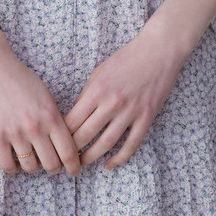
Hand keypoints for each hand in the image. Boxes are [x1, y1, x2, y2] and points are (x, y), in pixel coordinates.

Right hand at [0, 33, 81, 176]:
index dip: (74, 166)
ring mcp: (15, 133)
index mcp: (51, 116)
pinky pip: (8, 166)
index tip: (74, 170)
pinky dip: (13, 168)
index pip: (69, 152)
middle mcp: (35, 127)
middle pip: (51, 164)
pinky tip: (14, 161)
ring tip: (33, 160)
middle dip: (54, 168)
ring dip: (33, 167)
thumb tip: (64, 142)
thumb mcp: (46, 95)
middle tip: (53, 166)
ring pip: (30, 167)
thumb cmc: (21, 78)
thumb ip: (55, 118)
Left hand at [64, 27, 189, 169]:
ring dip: (91, 158)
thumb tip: (74, 116)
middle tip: (65, 159)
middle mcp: (111, 103)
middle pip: (84, 136)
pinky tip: (110, 164)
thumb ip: (86, 94)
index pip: (72, 121)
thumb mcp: (99, 72)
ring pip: (105, 144)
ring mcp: (130, 112)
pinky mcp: (146, 117)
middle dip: (71, 151)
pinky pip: (131, 144)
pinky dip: (119, 158)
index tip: (56, 143)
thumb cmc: (127, 59)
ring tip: (82, 164)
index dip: (61, 136)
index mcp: (96, 90)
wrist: (158, 51)